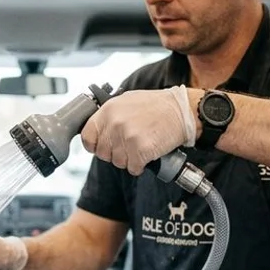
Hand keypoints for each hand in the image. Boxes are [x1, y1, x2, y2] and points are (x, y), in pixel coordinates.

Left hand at [80, 85, 197, 173]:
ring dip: (129, 159)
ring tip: (141, 145)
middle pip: (103, 153)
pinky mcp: (140, 149)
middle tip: (129, 145)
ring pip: (118, 162)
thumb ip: (110, 116)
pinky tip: (148, 153)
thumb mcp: (127, 101)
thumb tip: (98, 130)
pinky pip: (133, 168)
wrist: (182, 110)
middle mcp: (115, 123)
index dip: (94, 145)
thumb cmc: (158, 106)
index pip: (87, 136)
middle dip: (115, 153)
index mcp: (108, 110)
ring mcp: (127, 137)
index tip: (101, 147)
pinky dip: (140, 165)